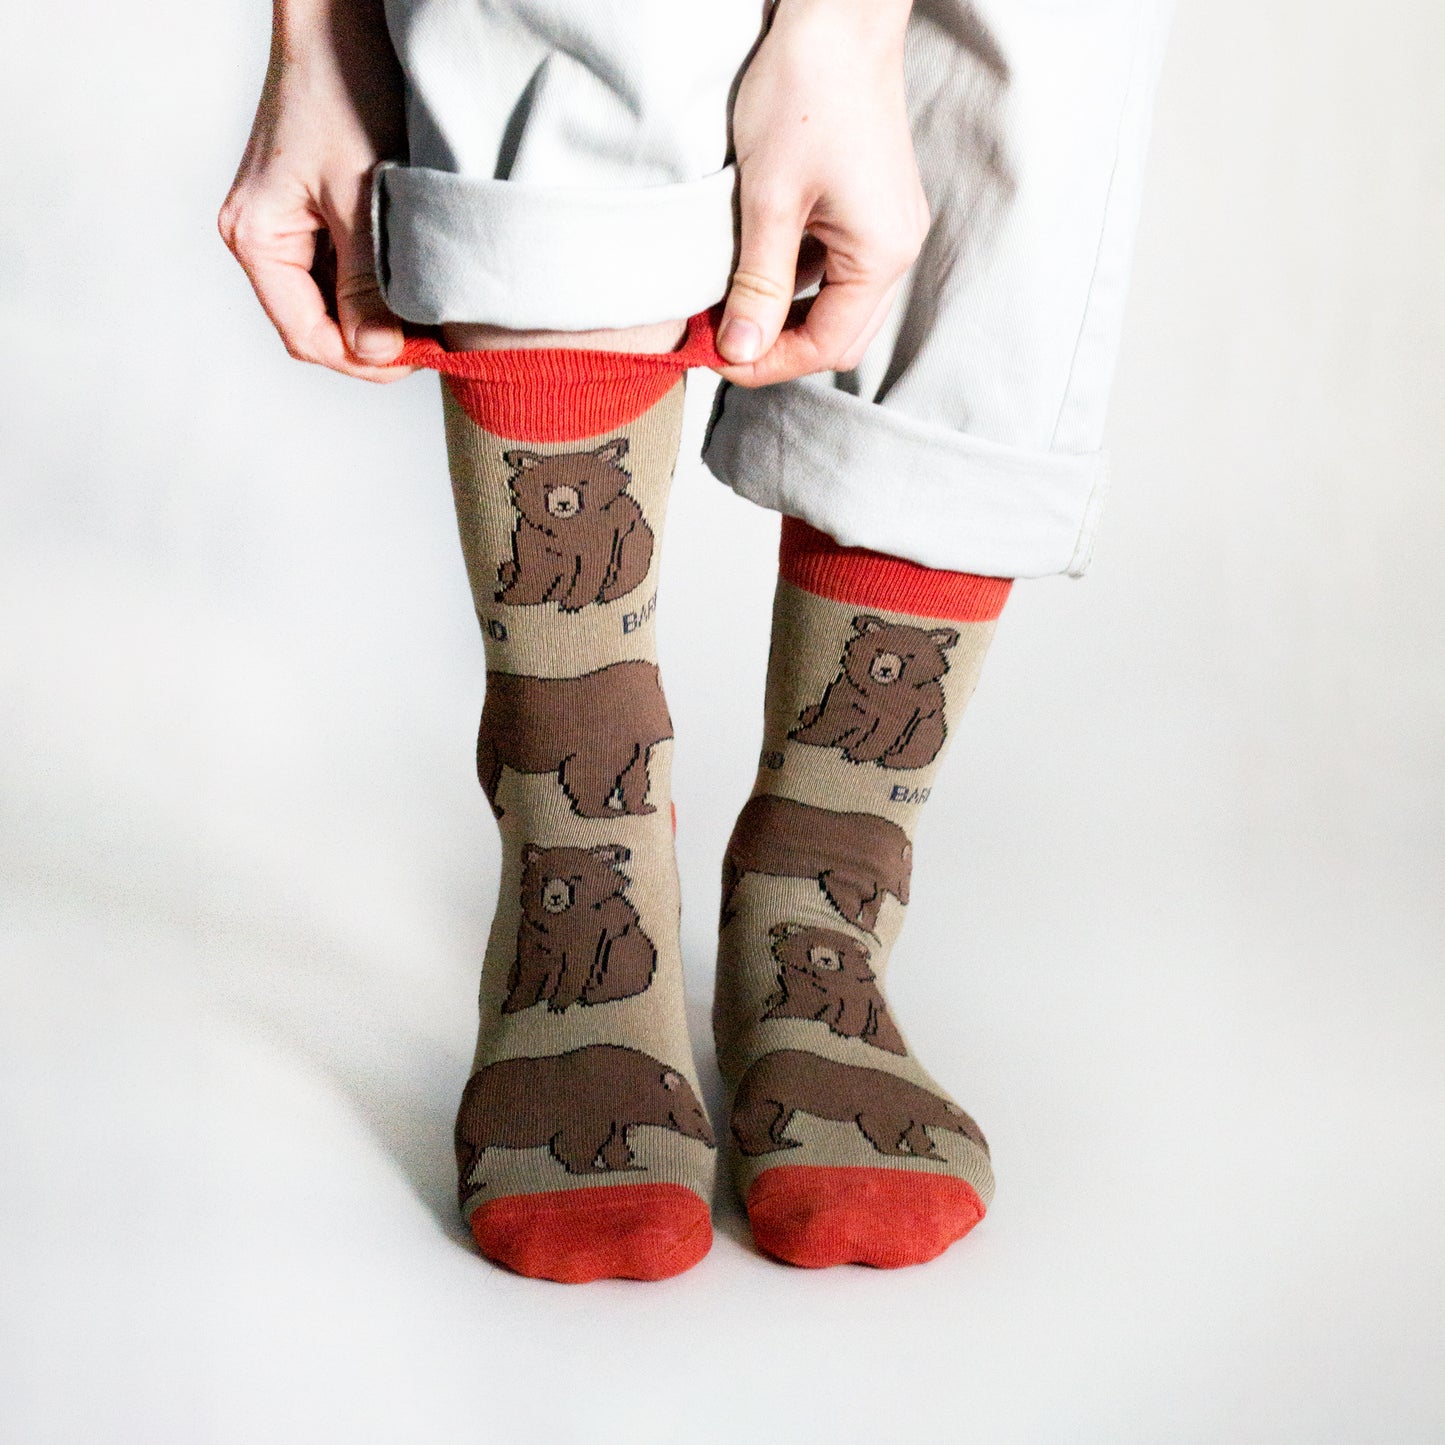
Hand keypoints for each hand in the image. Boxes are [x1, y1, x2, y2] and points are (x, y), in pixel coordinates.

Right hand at [218, 0, 411, 380]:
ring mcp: (287, 227)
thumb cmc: (345, 87)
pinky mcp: (313, 214)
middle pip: (319, 328)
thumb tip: (377, 354)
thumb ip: (369, 280)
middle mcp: (262, 238)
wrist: (344, 18)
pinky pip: (345, 274)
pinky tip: (416, 284)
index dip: (364, 362)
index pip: (307, 337)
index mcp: (257, 237)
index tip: (420, 360)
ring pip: (335, 305)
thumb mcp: (362, 194)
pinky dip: (380, 287)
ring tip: (430, 316)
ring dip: (380, 317)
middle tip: (435, 345)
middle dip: (375, 343)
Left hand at [716, 0, 926, 386]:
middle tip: (721, 342)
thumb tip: (739, 351)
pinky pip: (836, 269)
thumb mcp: (769, 198)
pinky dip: (796, 282)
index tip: (717, 357)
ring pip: (837, 306)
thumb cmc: (806, 92)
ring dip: (786, 316)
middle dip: (780, 347)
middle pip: (839, 336)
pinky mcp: (873, 209)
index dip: (769, 362)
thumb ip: (757, 283)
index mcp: (882, 253)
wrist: (838, 13)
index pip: (827, 345)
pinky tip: (755, 269)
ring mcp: (888, 228)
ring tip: (731, 307)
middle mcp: (897, 248)